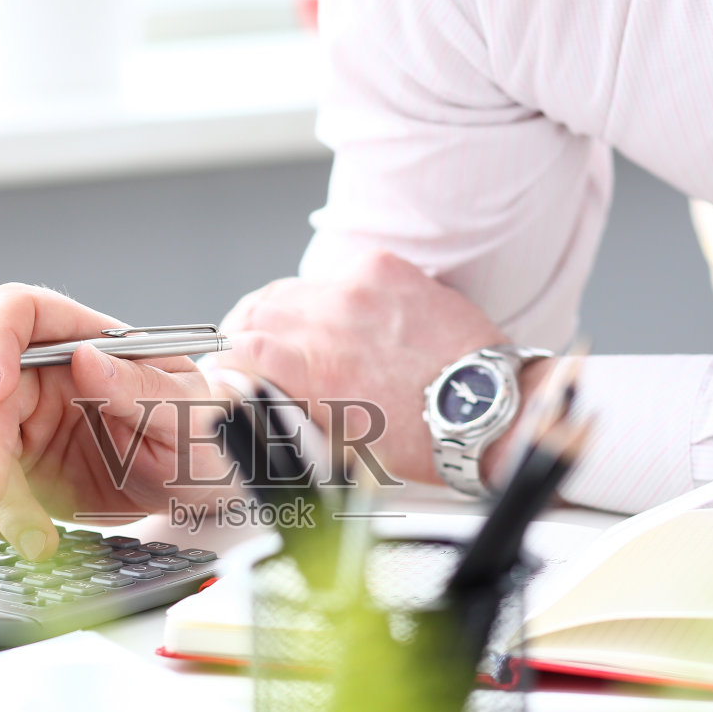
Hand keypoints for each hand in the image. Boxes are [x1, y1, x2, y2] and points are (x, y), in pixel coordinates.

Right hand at [0, 284, 235, 559]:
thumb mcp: (186, 409)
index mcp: (83, 339)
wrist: (199, 484)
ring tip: (33, 534)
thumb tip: (87, 359)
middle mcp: (42, 377)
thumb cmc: (197, 429)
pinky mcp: (20, 472)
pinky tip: (32, 537)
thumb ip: (141, 386)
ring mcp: (25, 425)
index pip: (19, 311)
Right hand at [213, 251, 531, 483]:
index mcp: (316, 369)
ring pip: (292, 286)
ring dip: (280, 308)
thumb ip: (295, 408)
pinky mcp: (387, 268)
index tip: (225, 371)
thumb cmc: (423, 437)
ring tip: (286, 329)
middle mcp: (332, 320)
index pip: (240, 347)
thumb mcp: (342, 442)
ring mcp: (360, 288)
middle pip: (257, 309)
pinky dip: (327, 293)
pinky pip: (337, 273)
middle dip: (245, 330)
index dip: (225, 360)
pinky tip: (336, 313)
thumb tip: (263, 395)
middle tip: (246, 347)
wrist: (488, 409)